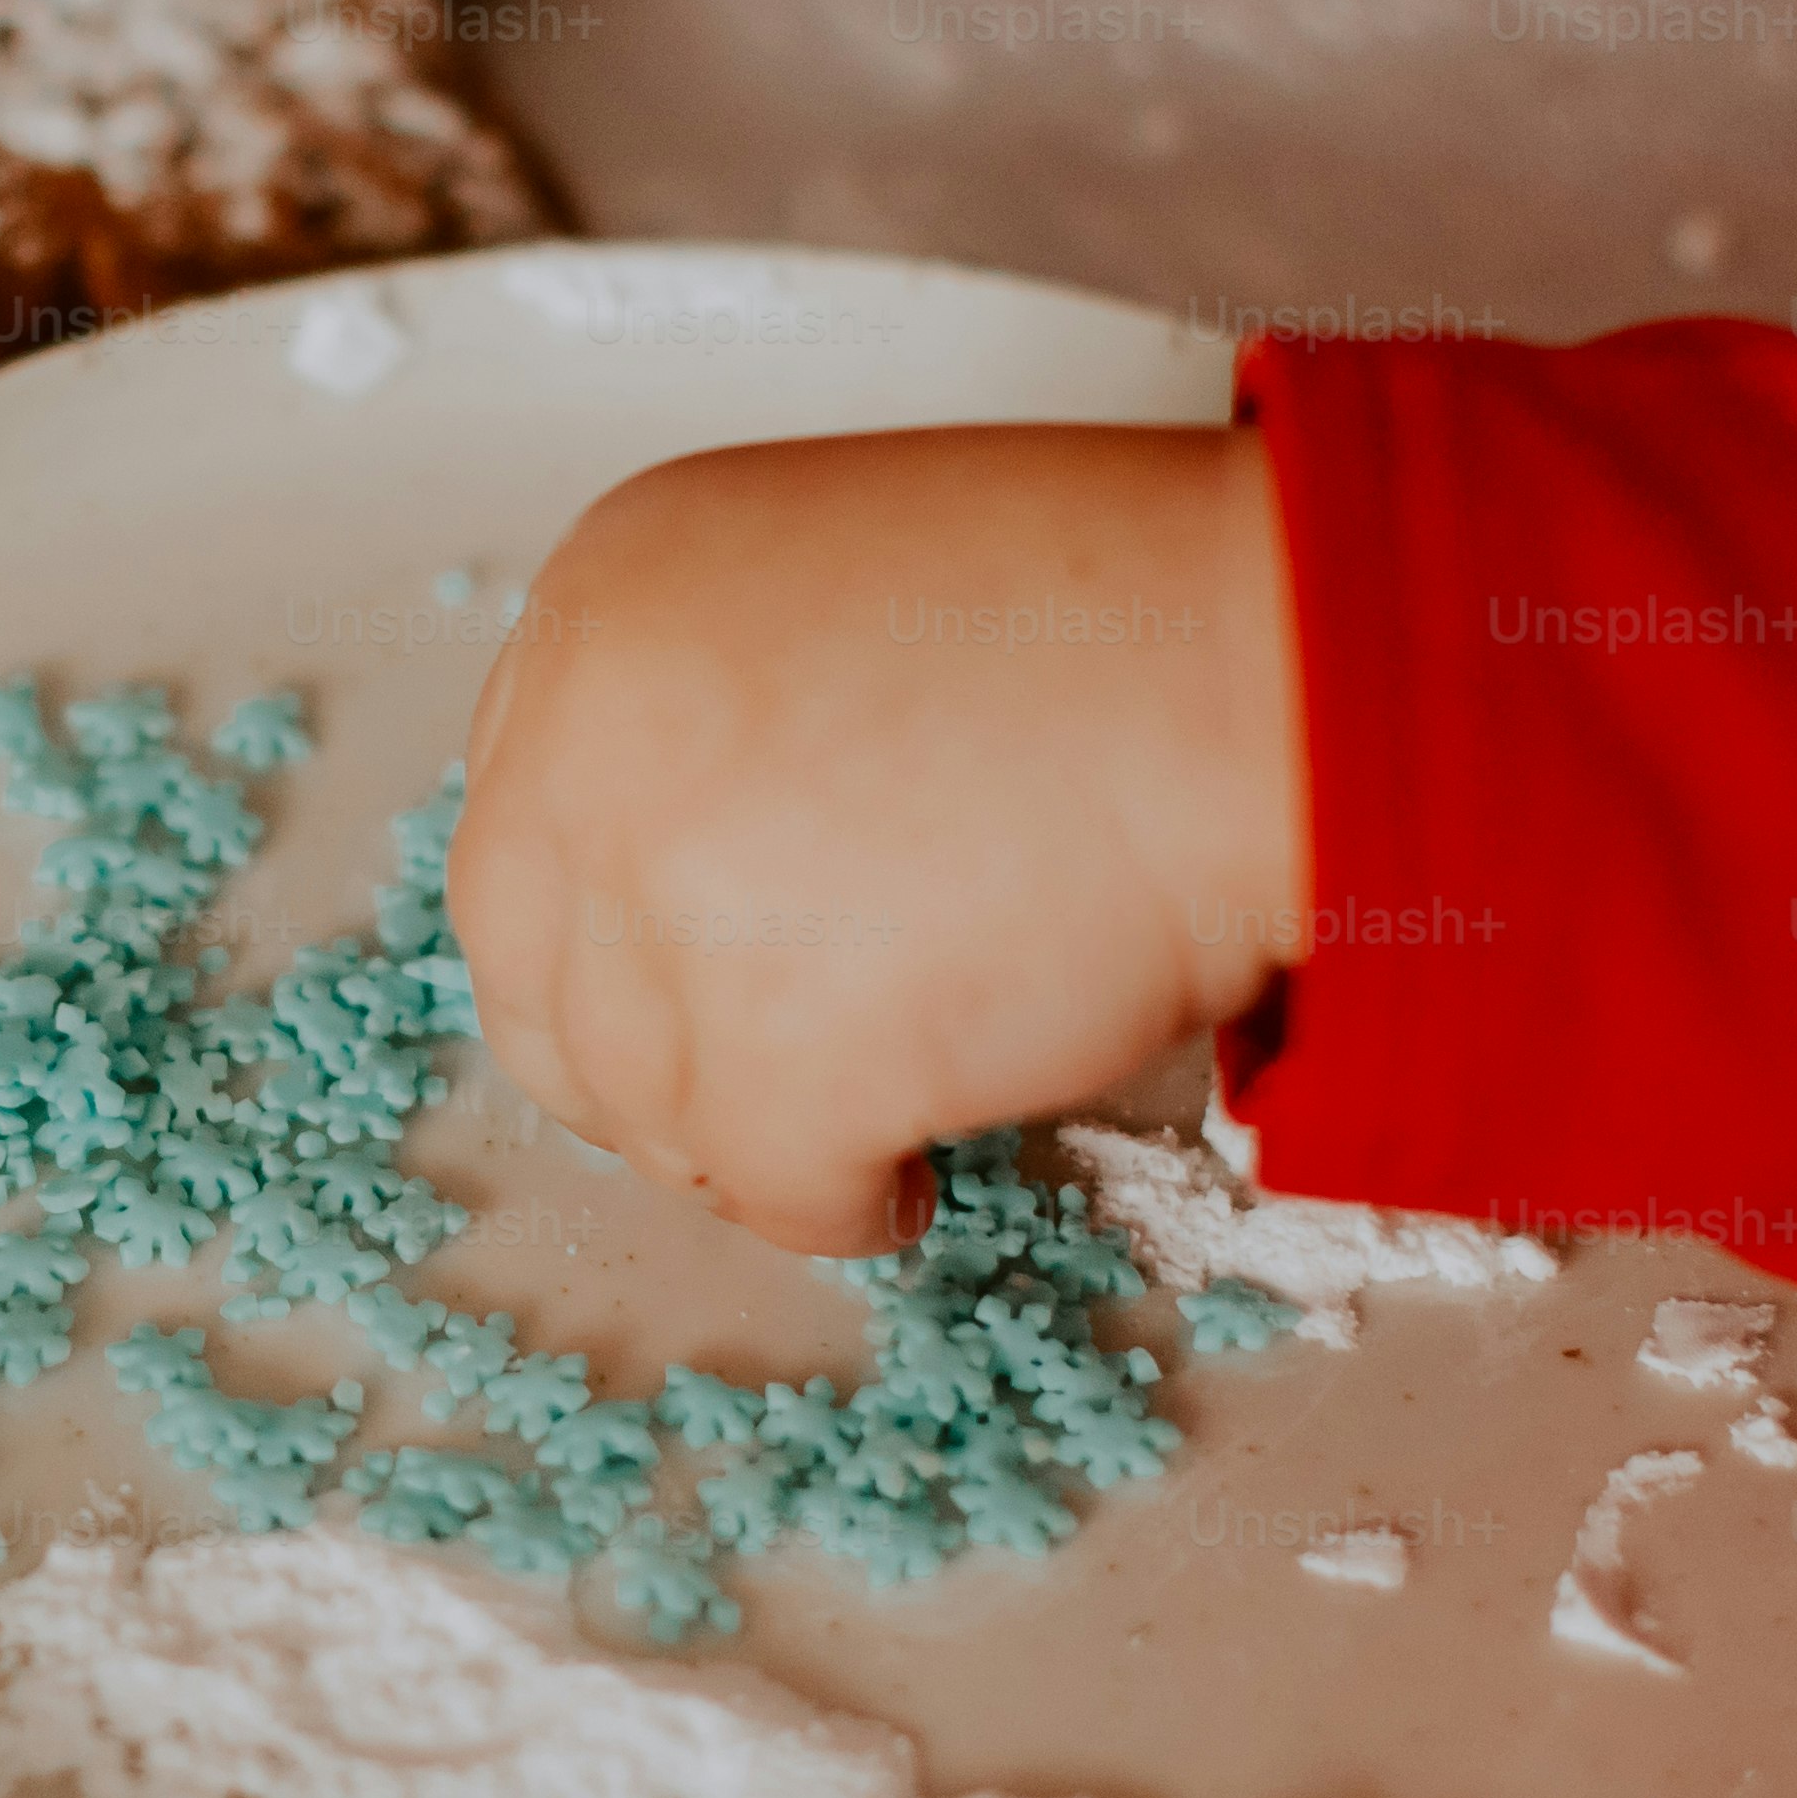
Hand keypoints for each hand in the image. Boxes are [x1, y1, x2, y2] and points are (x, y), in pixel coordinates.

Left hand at [449, 425, 1308, 1257]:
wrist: (1270, 678)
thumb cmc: (1126, 619)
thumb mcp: (846, 589)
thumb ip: (734, 710)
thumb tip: (713, 876)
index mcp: (611, 606)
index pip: (526, 820)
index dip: (601, 927)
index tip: (674, 979)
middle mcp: (594, 746)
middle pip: (540, 975)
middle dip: (634, 1061)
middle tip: (741, 1094)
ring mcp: (670, 910)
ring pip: (646, 1100)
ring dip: (743, 1138)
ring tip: (864, 1131)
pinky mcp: (777, 1060)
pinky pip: (770, 1187)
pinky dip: (835, 1207)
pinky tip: (903, 1187)